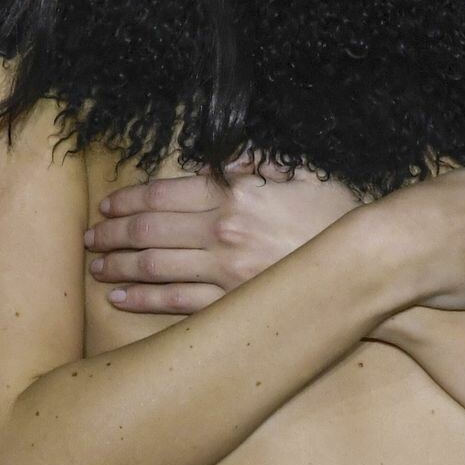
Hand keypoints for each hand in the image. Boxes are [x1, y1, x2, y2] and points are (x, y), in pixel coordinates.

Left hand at [82, 153, 360, 313]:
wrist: (374, 264)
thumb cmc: (343, 213)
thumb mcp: (303, 170)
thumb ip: (257, 161)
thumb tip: (220, 161)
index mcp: (235, 193)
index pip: (164, 193)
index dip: (129, 200)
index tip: (107, 207)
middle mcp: (222, 231)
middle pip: (149, 230)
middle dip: (113, 234)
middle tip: (90, 238)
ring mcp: (226, 272)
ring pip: (154, 267)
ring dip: (119, 266)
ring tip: (96, 266)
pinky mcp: (235, 304)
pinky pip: (177, 302)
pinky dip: (144, 299)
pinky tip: (121, 298)